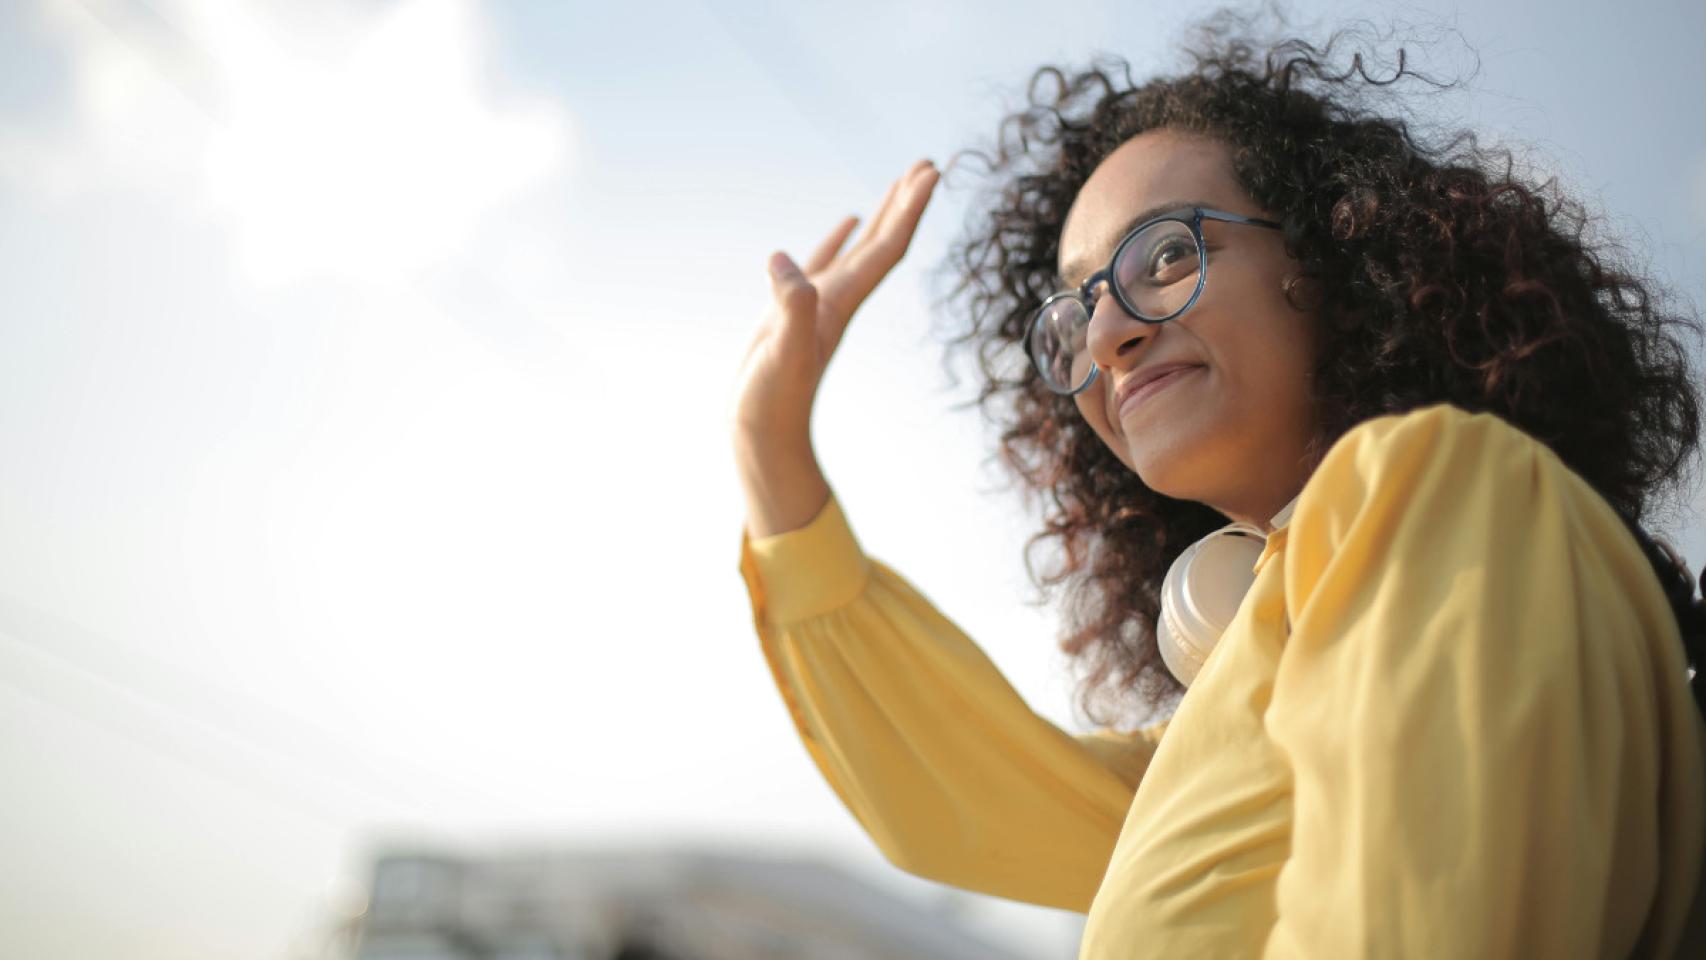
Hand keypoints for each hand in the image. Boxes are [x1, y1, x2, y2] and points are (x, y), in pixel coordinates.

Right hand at [731, 159, 940, 536]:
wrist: (761, 436)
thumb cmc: (771, 400)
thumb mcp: (781, 352)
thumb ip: (789, 306)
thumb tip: (782, 260)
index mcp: (841, 303)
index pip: (886, 249)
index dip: (909, 210)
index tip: (931, 171)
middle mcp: (839, 300)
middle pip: (883, 244)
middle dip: (905, 203)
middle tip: (928, 163)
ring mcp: (818, 304)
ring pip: (859, 250)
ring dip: (881, 215)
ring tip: (899, 182)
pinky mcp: (794, 311)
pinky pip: (823, 264)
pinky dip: (838, 239)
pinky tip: (847, 221)